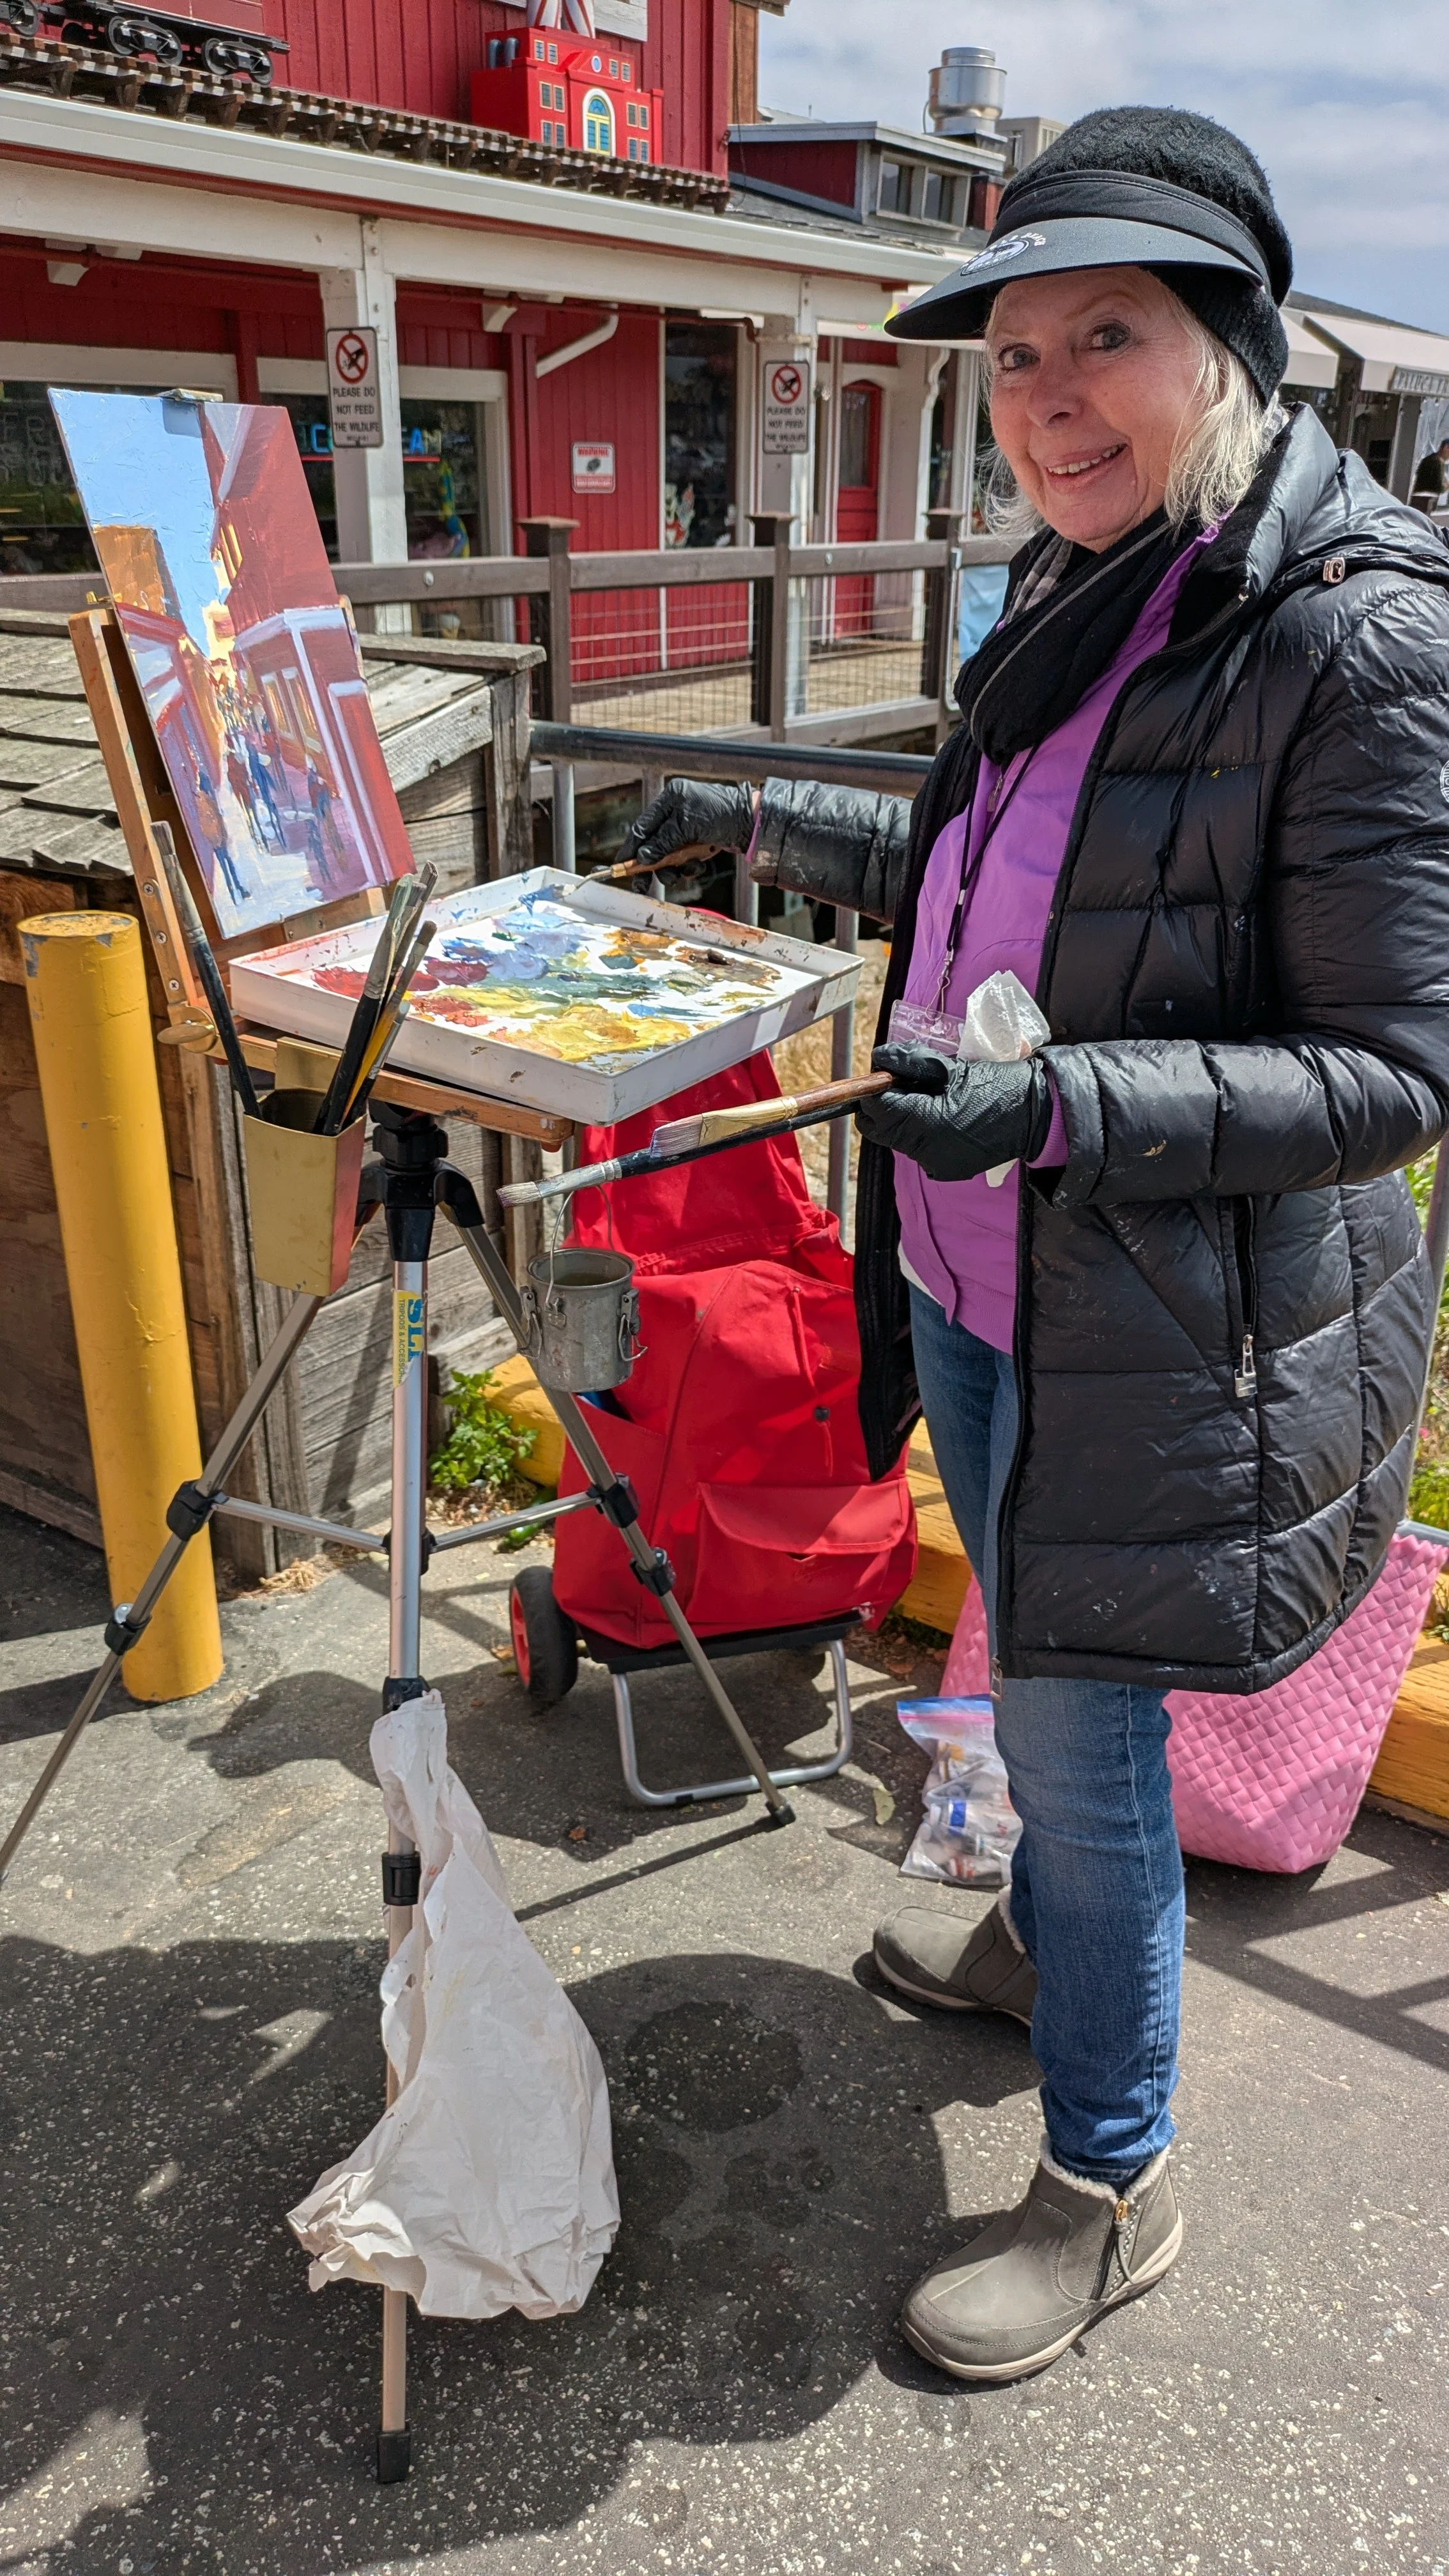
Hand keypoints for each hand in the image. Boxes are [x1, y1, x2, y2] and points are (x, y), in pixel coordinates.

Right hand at [615, 778, 755, 869]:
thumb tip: (642, 858)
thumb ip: (662, 842)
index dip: (630, 849)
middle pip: (653, 844)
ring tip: (680, 873)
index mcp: (669, 798)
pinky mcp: (698, 840)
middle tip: (642, 886)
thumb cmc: (721, 814)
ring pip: (668, 855)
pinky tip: (698, 865)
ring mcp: (687, 827)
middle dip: (650, 865)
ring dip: (672, 868)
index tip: (620, 866)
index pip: (642, 827)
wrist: (752, 822)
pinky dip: (688, 866)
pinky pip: (684, 858)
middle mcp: (675, 811)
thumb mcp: (687, 827)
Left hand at [856, 1044, 1051, 1181]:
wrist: (1037, 1114)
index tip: (888, 1073)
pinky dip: (920, 1131)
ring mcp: (935, 1164)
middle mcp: (925, 1152)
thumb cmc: (998, 1085)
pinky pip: (918, 1149)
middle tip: (903, 1083)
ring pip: (897, 1139)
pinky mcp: (945, 1170)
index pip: (876, 1109)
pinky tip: (942, 1114)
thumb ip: (911, 1062)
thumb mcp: (952, 1068)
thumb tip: (881, 1058)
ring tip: (928, 1095)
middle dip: (884, 1105)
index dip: (875, 1089)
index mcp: (925, 1124)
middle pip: (880, 1129)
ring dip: (902, 1117)